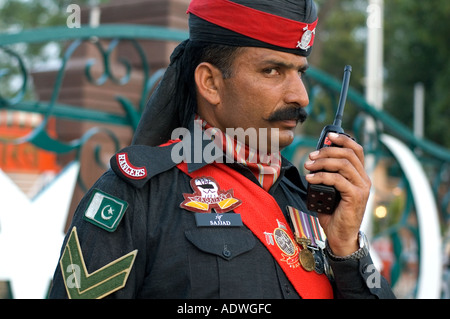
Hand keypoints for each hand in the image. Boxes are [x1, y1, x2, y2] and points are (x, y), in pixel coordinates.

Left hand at [304, 132, 370, 255]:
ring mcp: (361, 188)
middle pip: (348, 154)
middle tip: (310, 156)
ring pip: (343, 164)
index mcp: (360, 175)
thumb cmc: (333, 212)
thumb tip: (313, 159)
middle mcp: (364, 179)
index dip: (343, 139)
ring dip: (322, 163)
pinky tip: (310, 179)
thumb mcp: (330, 189)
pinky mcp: (355, 197)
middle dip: (326, 151)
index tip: (329, 136)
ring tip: (308, 167)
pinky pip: (338, 180)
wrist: (340, 236)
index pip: (356, 150)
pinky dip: (321, 176)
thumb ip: (327, 174)